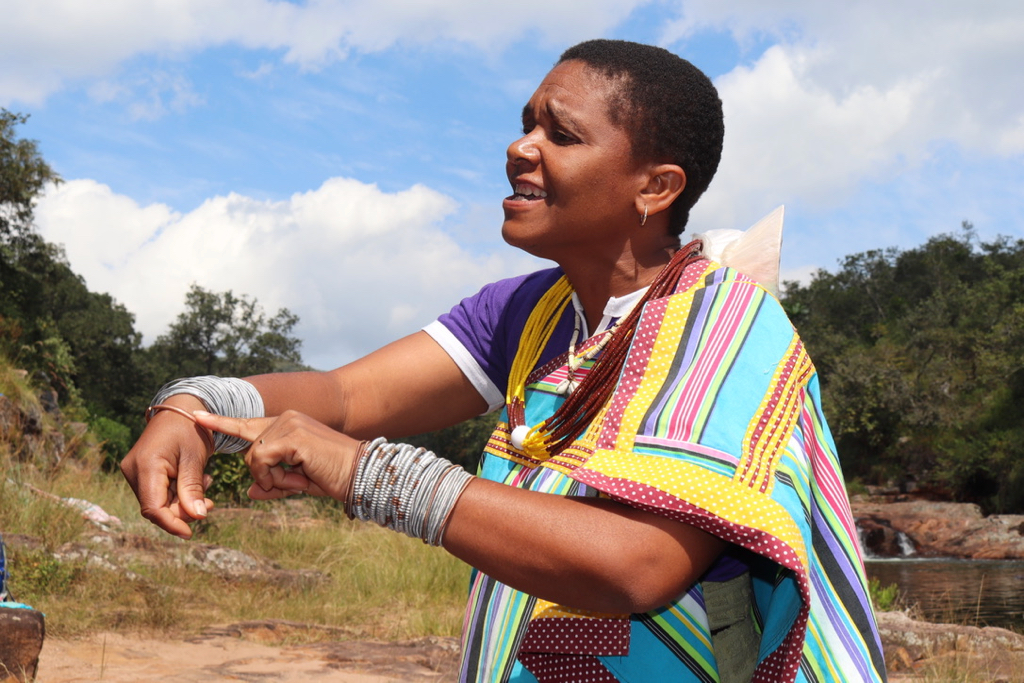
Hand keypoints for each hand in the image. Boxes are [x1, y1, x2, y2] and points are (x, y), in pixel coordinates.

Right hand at [120, 394, 215, 538]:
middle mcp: (133, 471)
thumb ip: (193, 487)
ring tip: (205, 482)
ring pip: (159, 502)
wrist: (180, 409)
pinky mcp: (141, 473)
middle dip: (183, 511)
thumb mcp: (195, 457)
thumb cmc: (190, 429)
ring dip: (183, 501)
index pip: (153, 507)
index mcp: (145, 465)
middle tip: (210, 502)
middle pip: (156, 507)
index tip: (190, 533)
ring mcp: (134, 472)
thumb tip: (197, 517)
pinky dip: (178, 493)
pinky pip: (159, 493)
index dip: (171, 524)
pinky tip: (195, 479)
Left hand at [193, 410, 361, 501]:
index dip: (222, 423)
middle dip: (264, 474)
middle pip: (250, 450)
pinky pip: (262, 460)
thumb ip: (272, 484)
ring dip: (271, 477)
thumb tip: (251, 491)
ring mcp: (289, 424)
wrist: (360, 475)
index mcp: (288, 425)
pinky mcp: (291, 436)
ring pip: (254, 457)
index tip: (196, 417)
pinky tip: (297, 477)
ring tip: (300, 478)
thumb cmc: (333, 478)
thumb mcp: (297, 482)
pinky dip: (274, 476)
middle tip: (293, 482)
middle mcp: (287, 419)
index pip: (248, 424)